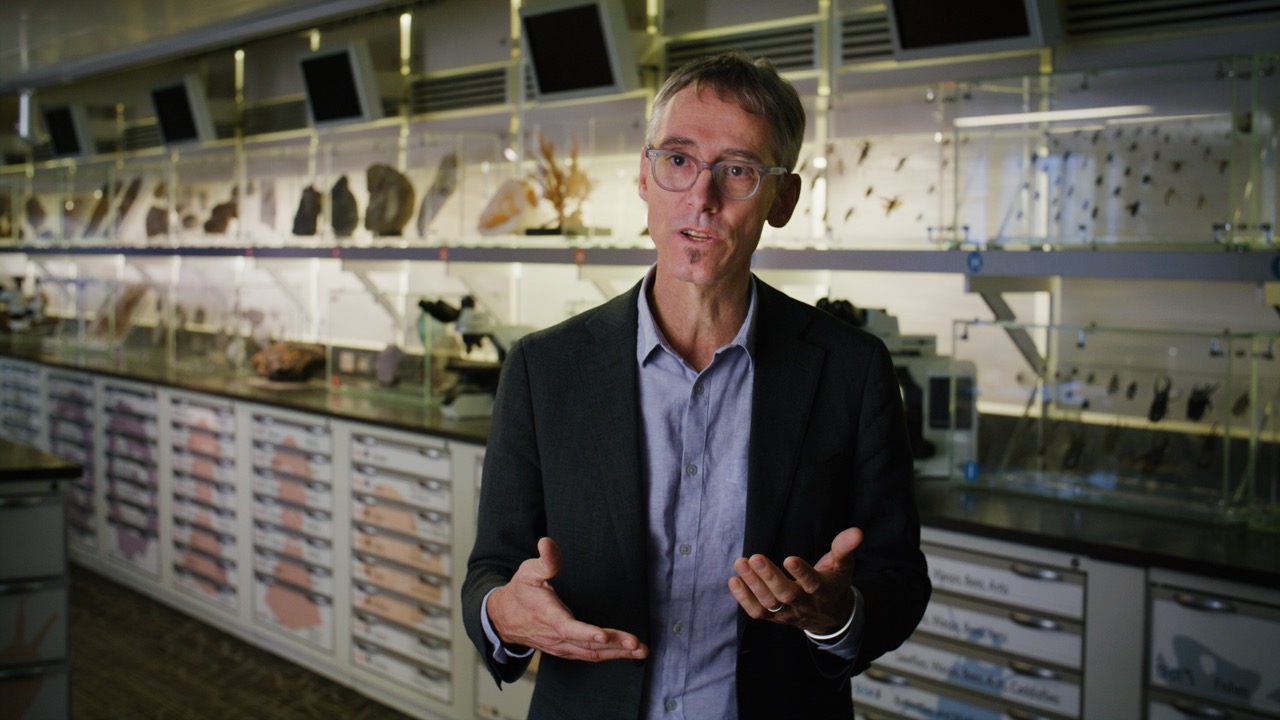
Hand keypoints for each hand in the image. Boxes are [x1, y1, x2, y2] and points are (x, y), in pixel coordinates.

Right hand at [487, 537, 648, 661]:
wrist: (504, 618)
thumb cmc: (521, 592)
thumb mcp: (528, 571)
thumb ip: (545, 560)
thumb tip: (547, 542)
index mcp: (547, 615)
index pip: (567, 627)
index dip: (585, 632)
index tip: (603, 635)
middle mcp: (555, 635)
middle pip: (587, 645)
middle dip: (614, 645)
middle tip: (636, 644)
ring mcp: (561, 646)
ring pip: (591, 654)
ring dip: (617, 654)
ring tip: (640, 650)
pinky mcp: (566, 650)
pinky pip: (589, 656)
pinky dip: (608, 656)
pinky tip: (626, 653)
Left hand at [728, 527, 861, 634]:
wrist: (830, 615)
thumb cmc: (834, 583)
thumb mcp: (843, 565)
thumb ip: (845, 548)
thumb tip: (857, 532)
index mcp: (823, 591)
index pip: (813, 584)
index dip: (802, 573)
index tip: (789, 558)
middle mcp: (805, 605)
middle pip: (786, 595)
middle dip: (769, 577)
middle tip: (754, 558)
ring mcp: (788, 614)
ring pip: (769, 604)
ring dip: (753, 584)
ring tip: (740, 563)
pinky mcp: (775, 618)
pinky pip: (758, 612)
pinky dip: (744, 599)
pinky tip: (734, 581)